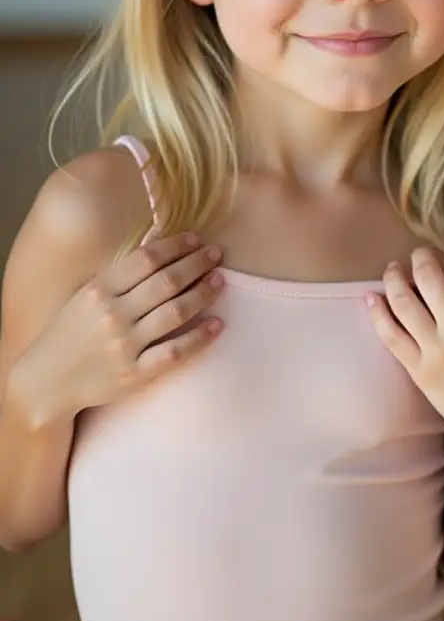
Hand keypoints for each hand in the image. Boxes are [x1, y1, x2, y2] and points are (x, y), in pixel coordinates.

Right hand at [8, 233, 224, 426]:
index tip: (196, 239)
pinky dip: (200, 337)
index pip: (146, 259)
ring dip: (203, 293)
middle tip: (216, 254)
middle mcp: (112, 315)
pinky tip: (217, 324)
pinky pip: (176, 352)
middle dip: (197, 264)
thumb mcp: (85, 296)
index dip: (176, 246)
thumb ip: (118, 276)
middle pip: (167, 282)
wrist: (45, 381)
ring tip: (220, 281)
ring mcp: (124, 346)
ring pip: (176, 313)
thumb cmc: (69, 333)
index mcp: (98, 291)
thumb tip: (159, 245)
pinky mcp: (134, 374)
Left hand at [368, 243, 443, 457]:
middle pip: (427, 275)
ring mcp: (434, 349)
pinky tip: (371, 297)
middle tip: (419, 255)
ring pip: (402, 300)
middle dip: (420, 257)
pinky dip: (376, 312)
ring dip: (393, 277)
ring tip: (393, 269)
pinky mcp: (418, 369)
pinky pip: (389, 335)